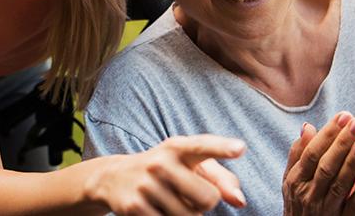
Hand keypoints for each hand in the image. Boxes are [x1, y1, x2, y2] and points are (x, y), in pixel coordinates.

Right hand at [86, 134, 248, 214]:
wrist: (114, 177)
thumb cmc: (166, 169)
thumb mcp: (191, 164)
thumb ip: (221, 178)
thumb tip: (240, 201)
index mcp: (178, 147)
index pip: (202, 146)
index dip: (222, 148)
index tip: (240, 148)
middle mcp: (160, 162)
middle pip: (208, 198)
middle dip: (206, 203)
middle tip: (188, 194)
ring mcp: (146, 185)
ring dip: (187, 215)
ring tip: (171, 201)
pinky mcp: (134, 207)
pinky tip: (156, 209)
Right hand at [282, 112, 354, 215]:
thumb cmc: (298, 201)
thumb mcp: (292, 178)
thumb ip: (299, 154)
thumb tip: (307, 127)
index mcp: (297, 180)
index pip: (312, 153)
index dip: (328, 134)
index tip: (344, 115)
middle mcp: (308, 195)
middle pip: (327, 166)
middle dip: (343, 143)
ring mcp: (324, 210)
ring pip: (340, 186)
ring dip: (352, 165)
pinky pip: (351, 211)